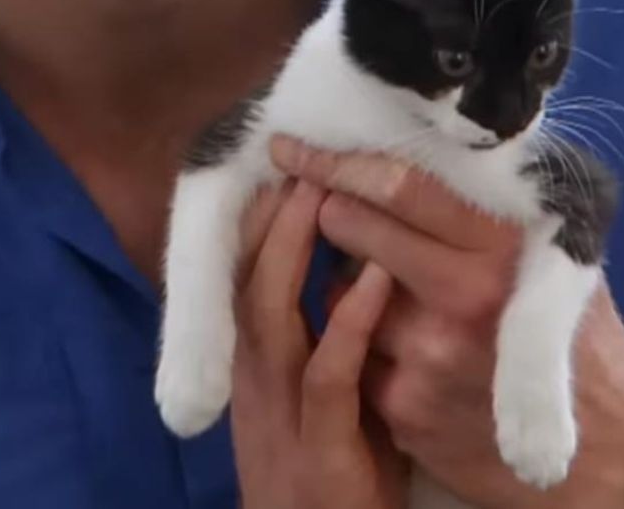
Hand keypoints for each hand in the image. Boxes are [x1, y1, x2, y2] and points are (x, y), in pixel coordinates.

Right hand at [228, 177, 408, 508]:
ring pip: (271, 312)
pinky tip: (376, 278)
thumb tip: (359, 262)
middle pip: (249, 275)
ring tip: (322, 190)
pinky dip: (349, 321)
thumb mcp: (327, 395)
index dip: (263, 216)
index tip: (287, 161)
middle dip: (272, 213)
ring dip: (296, 248)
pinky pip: (329, 374)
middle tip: (298, 152)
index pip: (247, 272)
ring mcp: (281, 413)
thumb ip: (334, 333)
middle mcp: (257, 380)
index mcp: (257, 363)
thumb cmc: (342, 472)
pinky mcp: (319, 449)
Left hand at [273, 138, 623, 508]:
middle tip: (323, 201)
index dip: (337, 161)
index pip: (400, 185)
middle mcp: (464, 295)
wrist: (604, 450)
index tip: (296, 147)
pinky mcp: (403, 405)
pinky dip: (360, 342)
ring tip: (387, 290)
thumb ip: (493, 207)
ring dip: (346, 281)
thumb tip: (420, 145)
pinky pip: (348, 349)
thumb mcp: (555, 255)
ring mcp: (428, 354)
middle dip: (328, 209)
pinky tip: (399, 349)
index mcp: (503, 245)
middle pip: (353, 226)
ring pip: (338, 288)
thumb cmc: (577, 335)